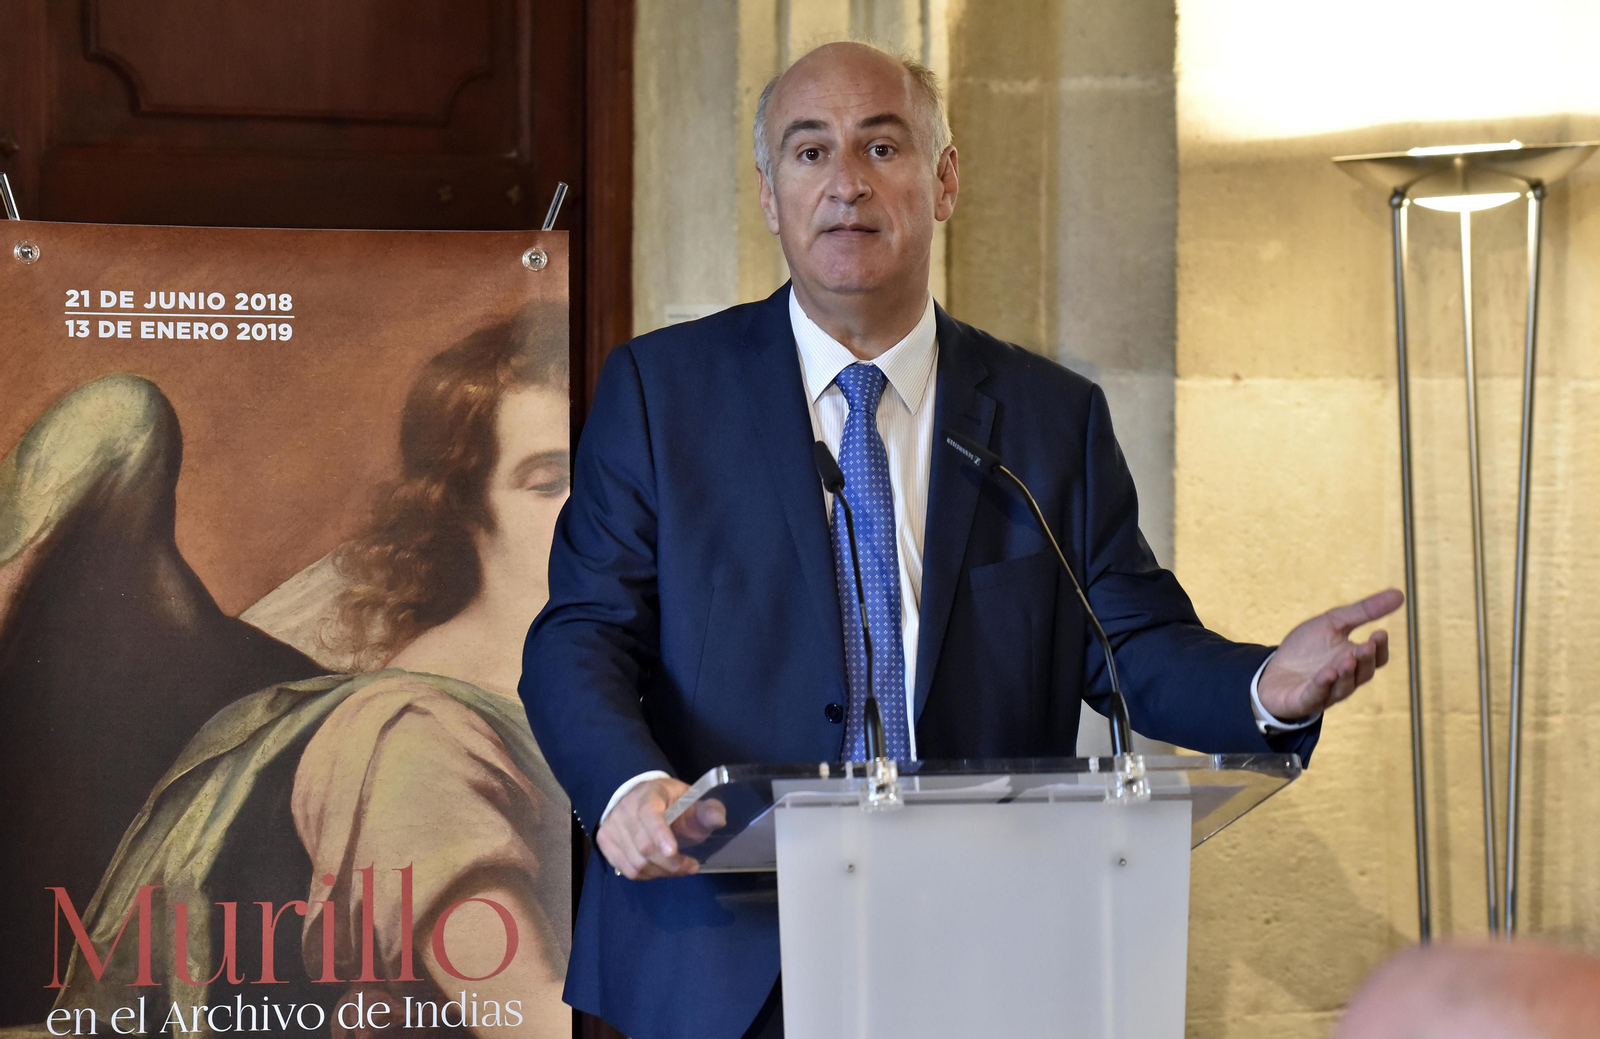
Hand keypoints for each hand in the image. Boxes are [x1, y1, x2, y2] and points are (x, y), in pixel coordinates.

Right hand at [595, 777, 726, 880]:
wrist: (638, 797)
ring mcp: (611, 826)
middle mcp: (625, 809)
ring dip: (661, 872)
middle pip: (644, 846)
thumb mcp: (691, 800)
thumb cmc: (670, 802)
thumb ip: (706, 810)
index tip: (674, 851)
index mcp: (649, 794)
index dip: (660, 834)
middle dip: (670, 863)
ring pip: (635, 862)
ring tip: (677, 868)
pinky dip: (647, 875)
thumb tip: (719, 819)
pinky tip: (660, 869)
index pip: (649, 814)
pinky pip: (627, 870)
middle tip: (690, 866)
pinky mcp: (604, 841)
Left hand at [1257, 589, 1403, 721]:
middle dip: (1365, 659)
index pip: (1377, 658)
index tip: (1380, 632)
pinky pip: (1316, 695)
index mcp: (1355, 661)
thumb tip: (1400, 594)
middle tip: (1366, 645)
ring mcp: (1326, 692)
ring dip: (1346, 673)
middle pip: (1363, 673)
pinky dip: (1322, 685)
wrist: (1273, 672)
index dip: (1380, 648)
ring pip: (1343, 687)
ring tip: (1347, 659)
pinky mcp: (1304, 700)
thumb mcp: (1333, 623)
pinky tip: (1327, 674)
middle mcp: (1345, 680)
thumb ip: (1363, 611)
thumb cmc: (1306, 649)